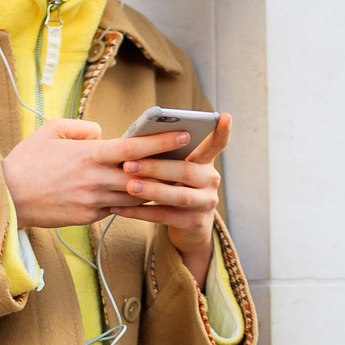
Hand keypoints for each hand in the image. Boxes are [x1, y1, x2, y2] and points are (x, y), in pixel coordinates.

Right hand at [2, 121, 207, 231]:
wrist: (6, 200)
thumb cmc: (25, 162)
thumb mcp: (49, 132)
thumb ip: (80, 128)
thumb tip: (101, 132)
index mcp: (88, 155)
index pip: (133, 148)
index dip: (160, 142)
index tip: (182, 137)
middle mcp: (96, 179)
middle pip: (142, 175)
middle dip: (168, 170)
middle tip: (191, 163)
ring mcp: (93, 201)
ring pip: (134, 196)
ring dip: (156, 190)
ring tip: (177, 182)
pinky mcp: (88, 218)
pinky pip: (118, 210)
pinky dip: (134, 204)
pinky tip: (148, 199)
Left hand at [115, 113, 229, 288]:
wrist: (189, 227)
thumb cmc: (175, 187)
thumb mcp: (176, 170)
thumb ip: (168, 157)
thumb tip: (137, 142)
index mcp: (206, 162)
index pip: (217, 144)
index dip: (222, 131)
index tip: (224, 116)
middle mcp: (210, 181)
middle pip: (185, 171)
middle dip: (156, 167)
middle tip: (129, 165)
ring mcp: (206, 203)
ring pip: (178, 196)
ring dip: (151, 190)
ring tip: (128, 186)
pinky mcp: (195, 222)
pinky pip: (164, 217)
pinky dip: (140, 212)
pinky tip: (120, 208)